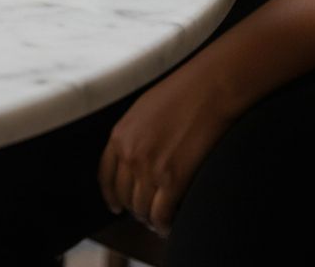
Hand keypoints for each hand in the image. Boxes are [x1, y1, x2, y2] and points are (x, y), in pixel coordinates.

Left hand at [97, 56, 238, 236]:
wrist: (208, 89)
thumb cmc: (181, 94)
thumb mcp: (143, 110)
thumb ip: (132, 135)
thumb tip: (132, 158)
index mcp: (120, 135)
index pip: (106, 177)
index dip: (111, 196)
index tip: (116, 207)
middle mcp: (130, 154)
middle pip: (125, 197)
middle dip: (135, 208)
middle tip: (148, 213)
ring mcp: (150, 168)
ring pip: (142, 210)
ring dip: (151, 219)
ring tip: (161, 220)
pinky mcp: (173, 179)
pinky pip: (162, 215)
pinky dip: (165, 225)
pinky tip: (171, 225)